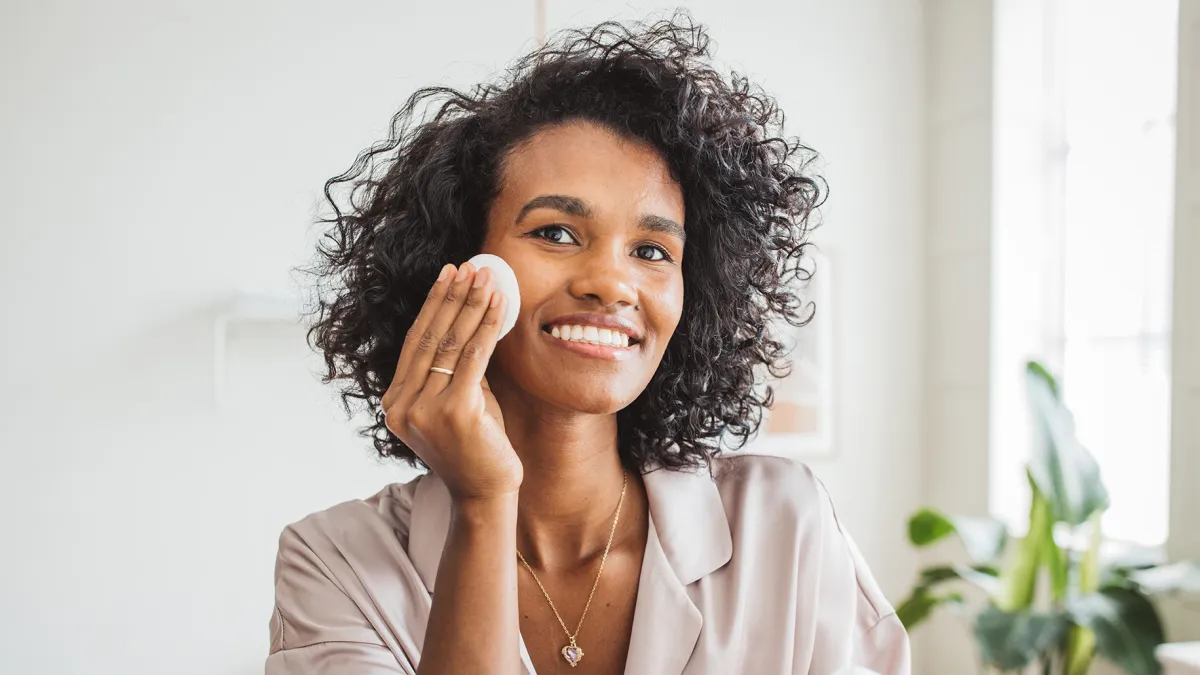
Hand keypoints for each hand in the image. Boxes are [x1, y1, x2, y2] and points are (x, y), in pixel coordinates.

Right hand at [381, 262, 522, 501]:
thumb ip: (452, 371)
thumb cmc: (476, 448)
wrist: (486, 495)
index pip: (414, 343)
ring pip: (450, 344)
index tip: (448, 276)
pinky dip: (488, 326)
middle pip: (429, 338)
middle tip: (469, 267)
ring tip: (486, 277)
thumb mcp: (456, 403)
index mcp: (394, 404)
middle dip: (452, 297)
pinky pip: (473, 358)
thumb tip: (469, 319)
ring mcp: (424, 410)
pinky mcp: (454, 412)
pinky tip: (500, 304)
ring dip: (471, 304)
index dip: (432, 306)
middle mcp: (401, 406)